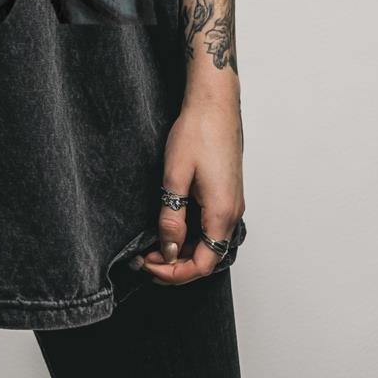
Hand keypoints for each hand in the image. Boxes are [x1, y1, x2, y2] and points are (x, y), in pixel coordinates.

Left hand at [138, 95, 244, 285]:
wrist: (214, 104)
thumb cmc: (197, 132)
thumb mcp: (175, 176)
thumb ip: (172, 217)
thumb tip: (169, 250)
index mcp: (222, 213)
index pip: (202, 264)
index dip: (174, 273)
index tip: (148, 265)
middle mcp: (233, 213)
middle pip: (207, 258)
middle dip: (175, 265)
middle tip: (144, 258)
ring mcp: (232, 203)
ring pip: (209, 243)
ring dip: (183, 250)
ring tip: (153, 245)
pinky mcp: (227, 194)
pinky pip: (211, 226)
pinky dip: (191, 235)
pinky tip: (171, 227)